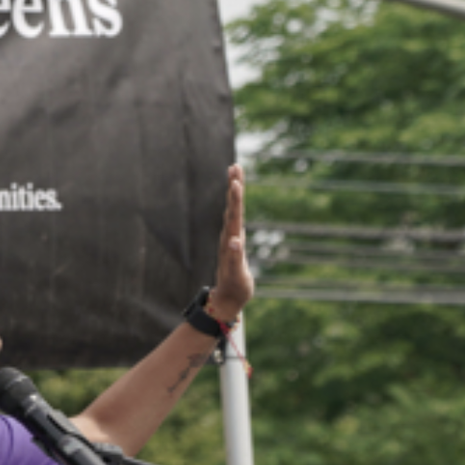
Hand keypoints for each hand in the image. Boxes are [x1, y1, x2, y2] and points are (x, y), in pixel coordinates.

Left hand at [203, 165, 253, 323]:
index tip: (235, 182)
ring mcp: (231, 238)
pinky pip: (235, 218)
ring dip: (234, 192)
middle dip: (234, 187)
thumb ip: (235, 258)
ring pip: (232, 210)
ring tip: (235, 174)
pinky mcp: (234, 242)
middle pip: (233, 207)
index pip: (234, 215)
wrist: (228, 298)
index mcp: (231, 241)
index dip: (236, 198)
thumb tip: (234, 241)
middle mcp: (230, 236)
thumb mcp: (236, 274)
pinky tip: (236, 193)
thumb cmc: (234, 287)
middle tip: (235, 167)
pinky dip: (236, 204)